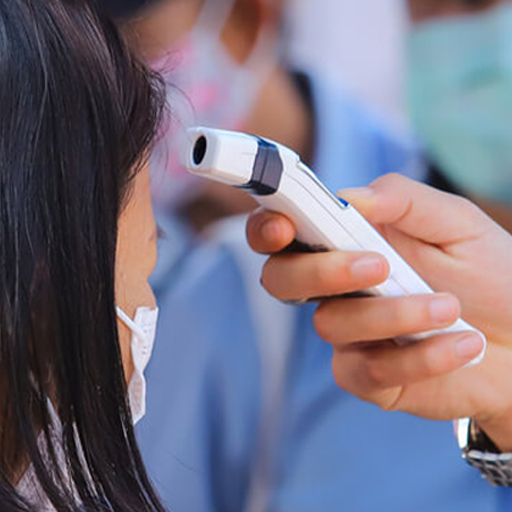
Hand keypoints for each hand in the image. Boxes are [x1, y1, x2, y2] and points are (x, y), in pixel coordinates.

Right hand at [246, 174, 511, 450]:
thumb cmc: (490, 275)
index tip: (285, 227)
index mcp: (348, 243)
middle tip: (377, 266)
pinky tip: (465, 346)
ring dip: (392, 314)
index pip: (286, 233)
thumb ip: (403, 201)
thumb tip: (349, 195)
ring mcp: (350, 334)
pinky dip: (419, 357)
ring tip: (450, 307)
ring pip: (332, 324)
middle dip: (320, 271)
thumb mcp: (456, 224)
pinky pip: (368, 371)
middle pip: (282, 280)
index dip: (268, 228)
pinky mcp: (369, 377)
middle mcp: (338, 288)